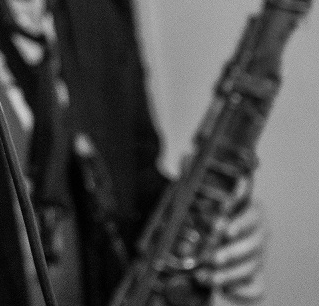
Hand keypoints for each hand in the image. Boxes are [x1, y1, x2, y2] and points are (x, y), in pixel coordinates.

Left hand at [195, 181, 266, 303]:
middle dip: (231, 249)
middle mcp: (257, 233)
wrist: (211, 252)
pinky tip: (221, 287)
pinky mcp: (255, 277)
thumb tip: (187, 156)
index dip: (239, 214)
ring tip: (205, 274)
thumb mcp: (198, 200)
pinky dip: (237, 288)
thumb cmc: (209, 221)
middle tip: (210, 255)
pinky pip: (253, 286)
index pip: (250, 208)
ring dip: (227, 271)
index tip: (223, 217)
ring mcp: (258, 255)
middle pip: (253, 240)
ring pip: (250, 264)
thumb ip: (194, 178)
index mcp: (249, 210)